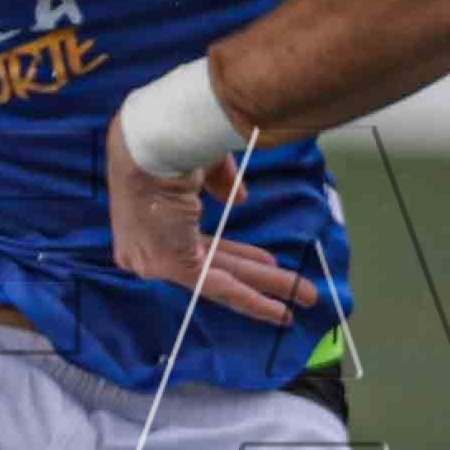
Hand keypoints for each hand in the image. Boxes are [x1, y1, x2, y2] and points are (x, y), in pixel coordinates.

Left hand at [106, 117, 312, 330]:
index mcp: (148, 218)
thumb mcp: (200, 164)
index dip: (240, 255)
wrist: (156, 138)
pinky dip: (252, 300)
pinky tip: (279, 311)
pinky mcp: (171, 265)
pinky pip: (218, 287)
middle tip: (291, 288)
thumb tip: (238, 199)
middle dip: (258, 278)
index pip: (199, 246)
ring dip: (266, 291)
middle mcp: (147, 244)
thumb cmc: (169, 140)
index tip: (267, 261)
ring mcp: (156, 258)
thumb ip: (219, 183)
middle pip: (215, 265)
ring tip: (303, 298)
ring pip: (222, 279)